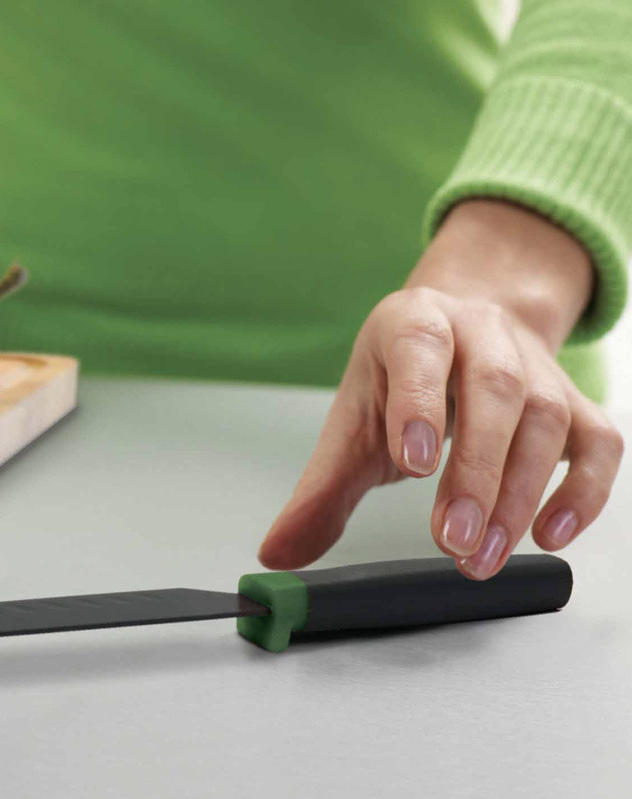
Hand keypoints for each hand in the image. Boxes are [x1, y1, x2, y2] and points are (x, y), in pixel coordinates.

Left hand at [258, 199, 624, 579]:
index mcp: (414, 322)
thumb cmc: (401, 381)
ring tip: (484, 554)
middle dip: (475, 470)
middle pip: (493, 390)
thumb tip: (278, 552)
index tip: (413, 465)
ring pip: (545, 417)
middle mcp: (480, 331)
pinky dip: (582, 491)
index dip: (420, 403)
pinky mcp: (574, 400)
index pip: (420, 350)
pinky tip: (550, 534)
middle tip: (453, 540)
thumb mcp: (354, 421)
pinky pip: (598, 442)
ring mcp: (534, 363)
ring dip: (519, 493)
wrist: (463, 332)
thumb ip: (320, 489)